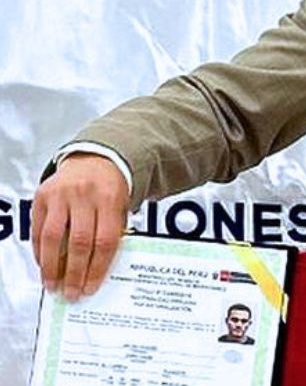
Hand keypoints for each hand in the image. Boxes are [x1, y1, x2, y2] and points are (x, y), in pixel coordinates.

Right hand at [31, 153, 128, 299]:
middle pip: (79, 242)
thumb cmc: (110, 189)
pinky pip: (38, 229)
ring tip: (53, 285)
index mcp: (110, 199)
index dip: (97, 268)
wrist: (95, 159)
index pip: (105, 240)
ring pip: (53, 237)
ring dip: (51, 267)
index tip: (91, 287)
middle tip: (71, 293)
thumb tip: (100, 270)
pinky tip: (43, 266)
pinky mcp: (42, 196)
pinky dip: (39, 251)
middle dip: (74, 273)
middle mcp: (85, 195)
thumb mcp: (122, 206)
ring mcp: (61, 195)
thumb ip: (113, 232)